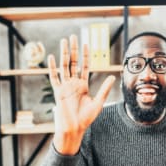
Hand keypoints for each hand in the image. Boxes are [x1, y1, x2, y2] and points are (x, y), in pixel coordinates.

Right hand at [46, 34, 115, 154]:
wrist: (75, 128)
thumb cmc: (86, 119)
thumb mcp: (98, 102)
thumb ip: (104, 89)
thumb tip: (112, 76)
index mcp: (82, 85)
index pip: (84, 66)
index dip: (85, 55)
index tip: (86, 44)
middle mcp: (73, 84)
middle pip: (73, 62)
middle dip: (73, 50)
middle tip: (72, 37)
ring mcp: (65, 87)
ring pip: (63, 66)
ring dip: (63, 53)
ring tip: (64, 41)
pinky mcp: (58, 92)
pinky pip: (54, 77)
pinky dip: (52, 67)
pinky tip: (52, 57)